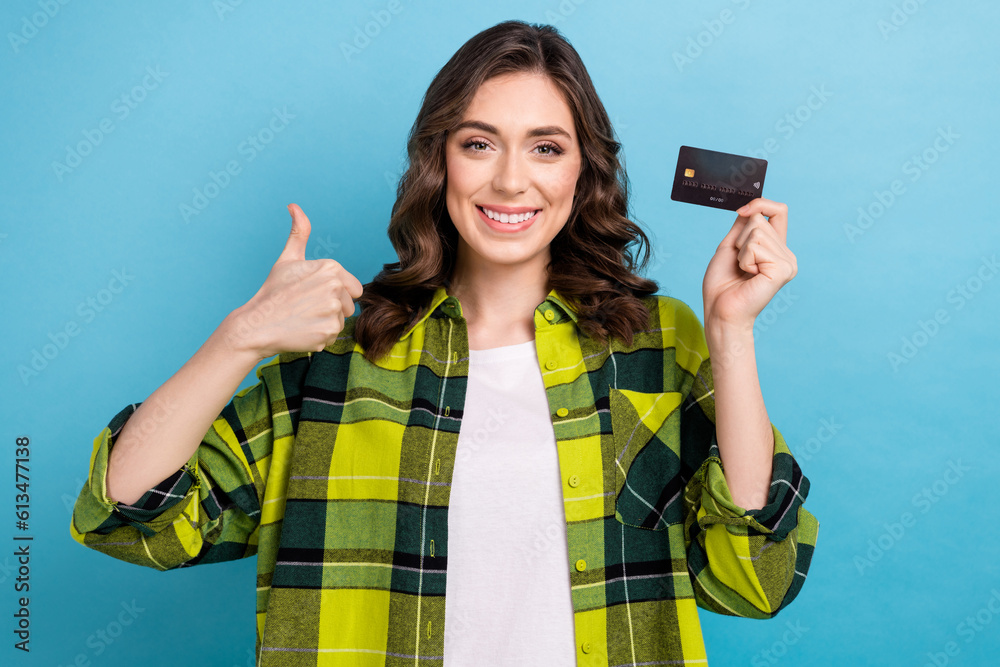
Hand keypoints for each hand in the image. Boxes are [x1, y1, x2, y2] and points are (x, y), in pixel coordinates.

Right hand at [224, 203, 363, 357]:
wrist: (256, 324)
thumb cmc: (273, 292)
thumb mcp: (287, 259)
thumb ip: (299, 233)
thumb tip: (294, 207)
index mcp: (331, 267)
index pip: (354, 288)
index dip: (335, 293)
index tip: (312, 294)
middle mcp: (335, 286)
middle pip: (349, 305)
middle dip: (332, 309)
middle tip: (306, 307)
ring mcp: (332, 309)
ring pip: (341, 320)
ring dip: (325, 322)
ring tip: (303, 318)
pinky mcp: (328, 331)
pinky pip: (333, 336)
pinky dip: (320, 336)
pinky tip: (302, 330)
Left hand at [702, 198, 796, 328]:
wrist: (720, 310)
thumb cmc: (722, 284)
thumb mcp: (731, 247)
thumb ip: (742, 226)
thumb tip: (751, 206)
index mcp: (776, 248)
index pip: (779, 211)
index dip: (760, 204)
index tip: (741, 211)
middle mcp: (786, 254)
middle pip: (760, 220)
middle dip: (740, 239)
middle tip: (739, 264)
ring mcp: (787, 262)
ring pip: (757, 231)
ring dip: (741, 251)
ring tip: (743, 271)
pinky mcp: (783, 269)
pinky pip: (756, 246)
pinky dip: (744, 259)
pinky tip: (749, 276)